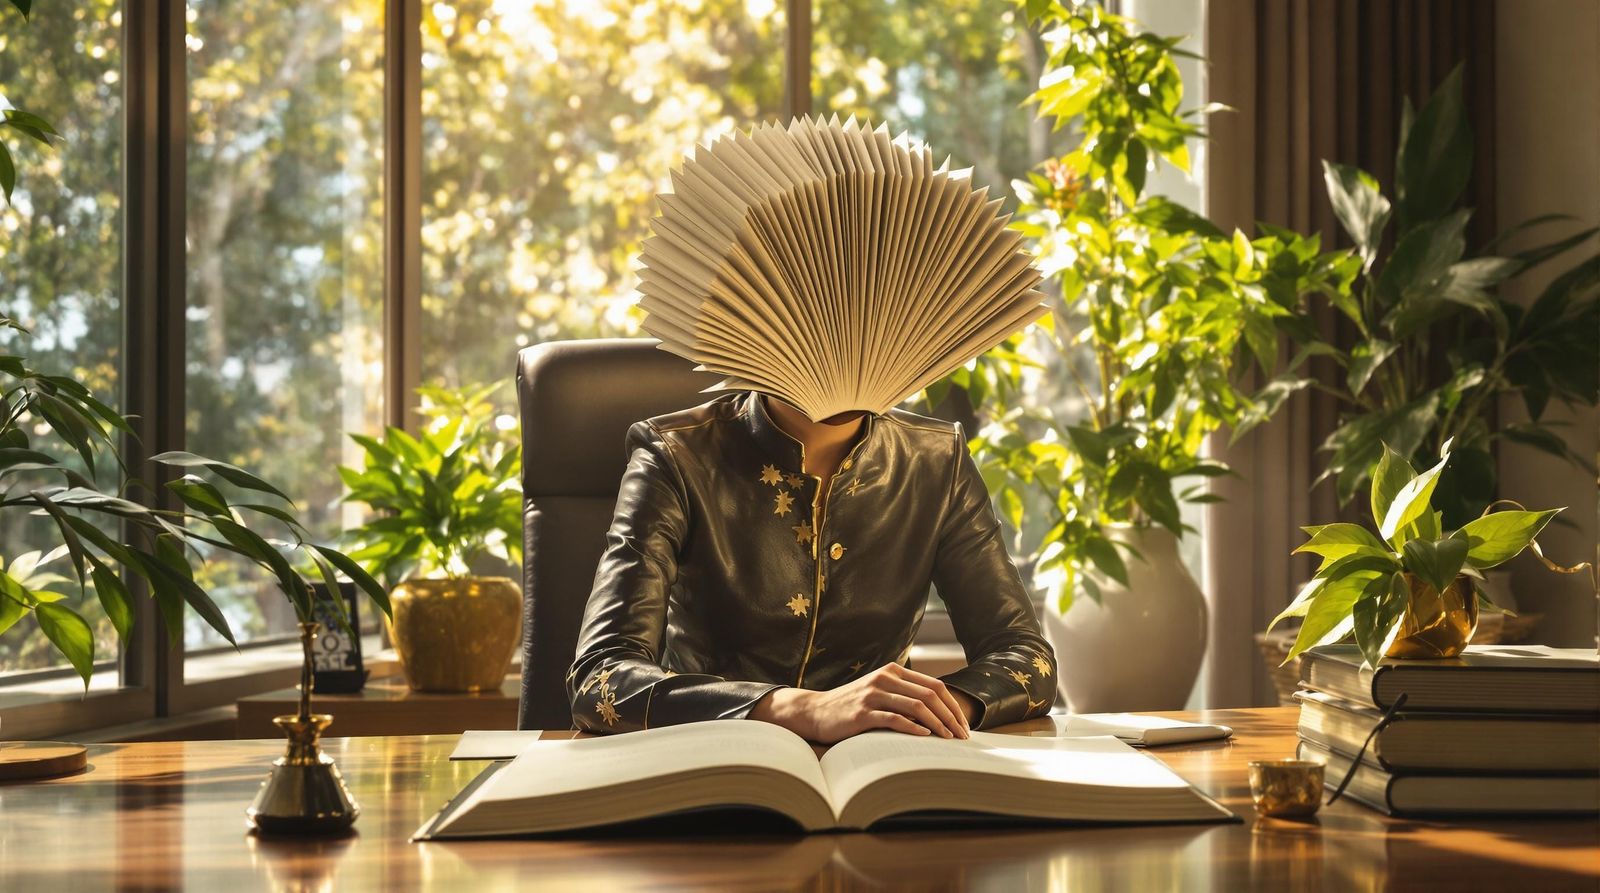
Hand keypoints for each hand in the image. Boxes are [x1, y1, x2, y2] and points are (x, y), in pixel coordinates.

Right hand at [751, 663, 970, 743]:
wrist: (816, 711)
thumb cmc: (852, 706)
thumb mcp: (880, 692)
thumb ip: (904, 695)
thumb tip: (940, 714)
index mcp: (893, 671)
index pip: (935, 686)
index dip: (953, 706)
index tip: (964, 725)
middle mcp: (885, 678)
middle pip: (930, 695)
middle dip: (951, 716)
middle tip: (962, 736)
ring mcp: (873, 694)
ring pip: (916, 706)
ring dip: (937, 724)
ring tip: (948, 739)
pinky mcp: (862, 712)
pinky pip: (894, 718)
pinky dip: (913, 727)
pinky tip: (924, 736)